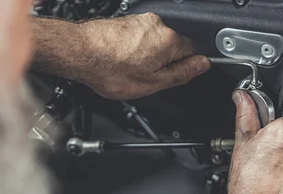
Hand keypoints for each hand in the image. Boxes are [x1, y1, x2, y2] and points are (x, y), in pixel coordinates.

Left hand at [77, 13, 209, 99]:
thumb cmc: (110, 69)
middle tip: (147, 77)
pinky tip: (122, 61)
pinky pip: (140, 38)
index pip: (193, 51)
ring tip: (130, 69)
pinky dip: (134, 50)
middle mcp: (158, 24)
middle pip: (173, 46)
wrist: (81, 54)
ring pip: (155, 42)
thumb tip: (202, 65)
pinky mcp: (127, 21)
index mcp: (169, 40)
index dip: (184, 67)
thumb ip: (181, 74)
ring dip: (147, 56)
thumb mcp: (152, 83)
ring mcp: (141, 21)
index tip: (173, 76)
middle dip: (164, 62)